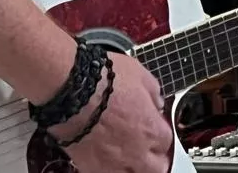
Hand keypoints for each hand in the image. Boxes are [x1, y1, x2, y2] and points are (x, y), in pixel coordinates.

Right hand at [48, 53, 173, 172]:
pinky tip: (104, 157)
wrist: (70, 90)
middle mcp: (137, 152)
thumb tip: (155, 100)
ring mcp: (114, 163)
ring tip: (125, 155)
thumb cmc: (100, 80)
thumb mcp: (138, 74)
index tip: (152, 126)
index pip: (167, 140)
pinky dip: (108, 167)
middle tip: (146, 147)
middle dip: (154, 157)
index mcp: (152, 129)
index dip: (159, 132)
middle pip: (157, 166)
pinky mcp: (91, 167)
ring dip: (133, 166)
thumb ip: (152, 93)